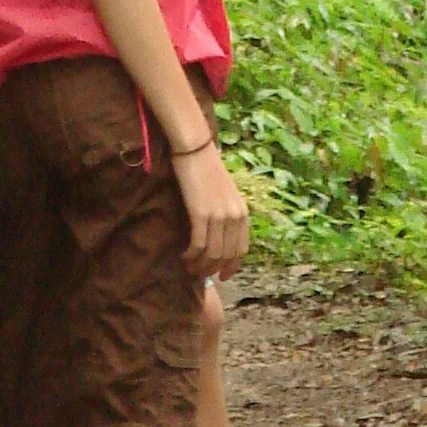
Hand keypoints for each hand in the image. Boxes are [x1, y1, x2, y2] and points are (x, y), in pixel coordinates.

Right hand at [172, 138, 249, 277]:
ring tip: (189, 267)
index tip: (222, 276)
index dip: (231, 267)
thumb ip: (227, 215)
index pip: (241, 250)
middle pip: (225, 256)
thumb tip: (219, 240)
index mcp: (242, 212)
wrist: (195, 150)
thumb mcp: (225, 194)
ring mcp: (219, 216)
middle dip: (212, 270)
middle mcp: (234, 216)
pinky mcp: (201, 214)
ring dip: (199, 266)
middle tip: (198, 273)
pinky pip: (198, 245)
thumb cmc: (206, 169)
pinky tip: (184, 256)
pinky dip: (191, 256)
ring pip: (212, 255)